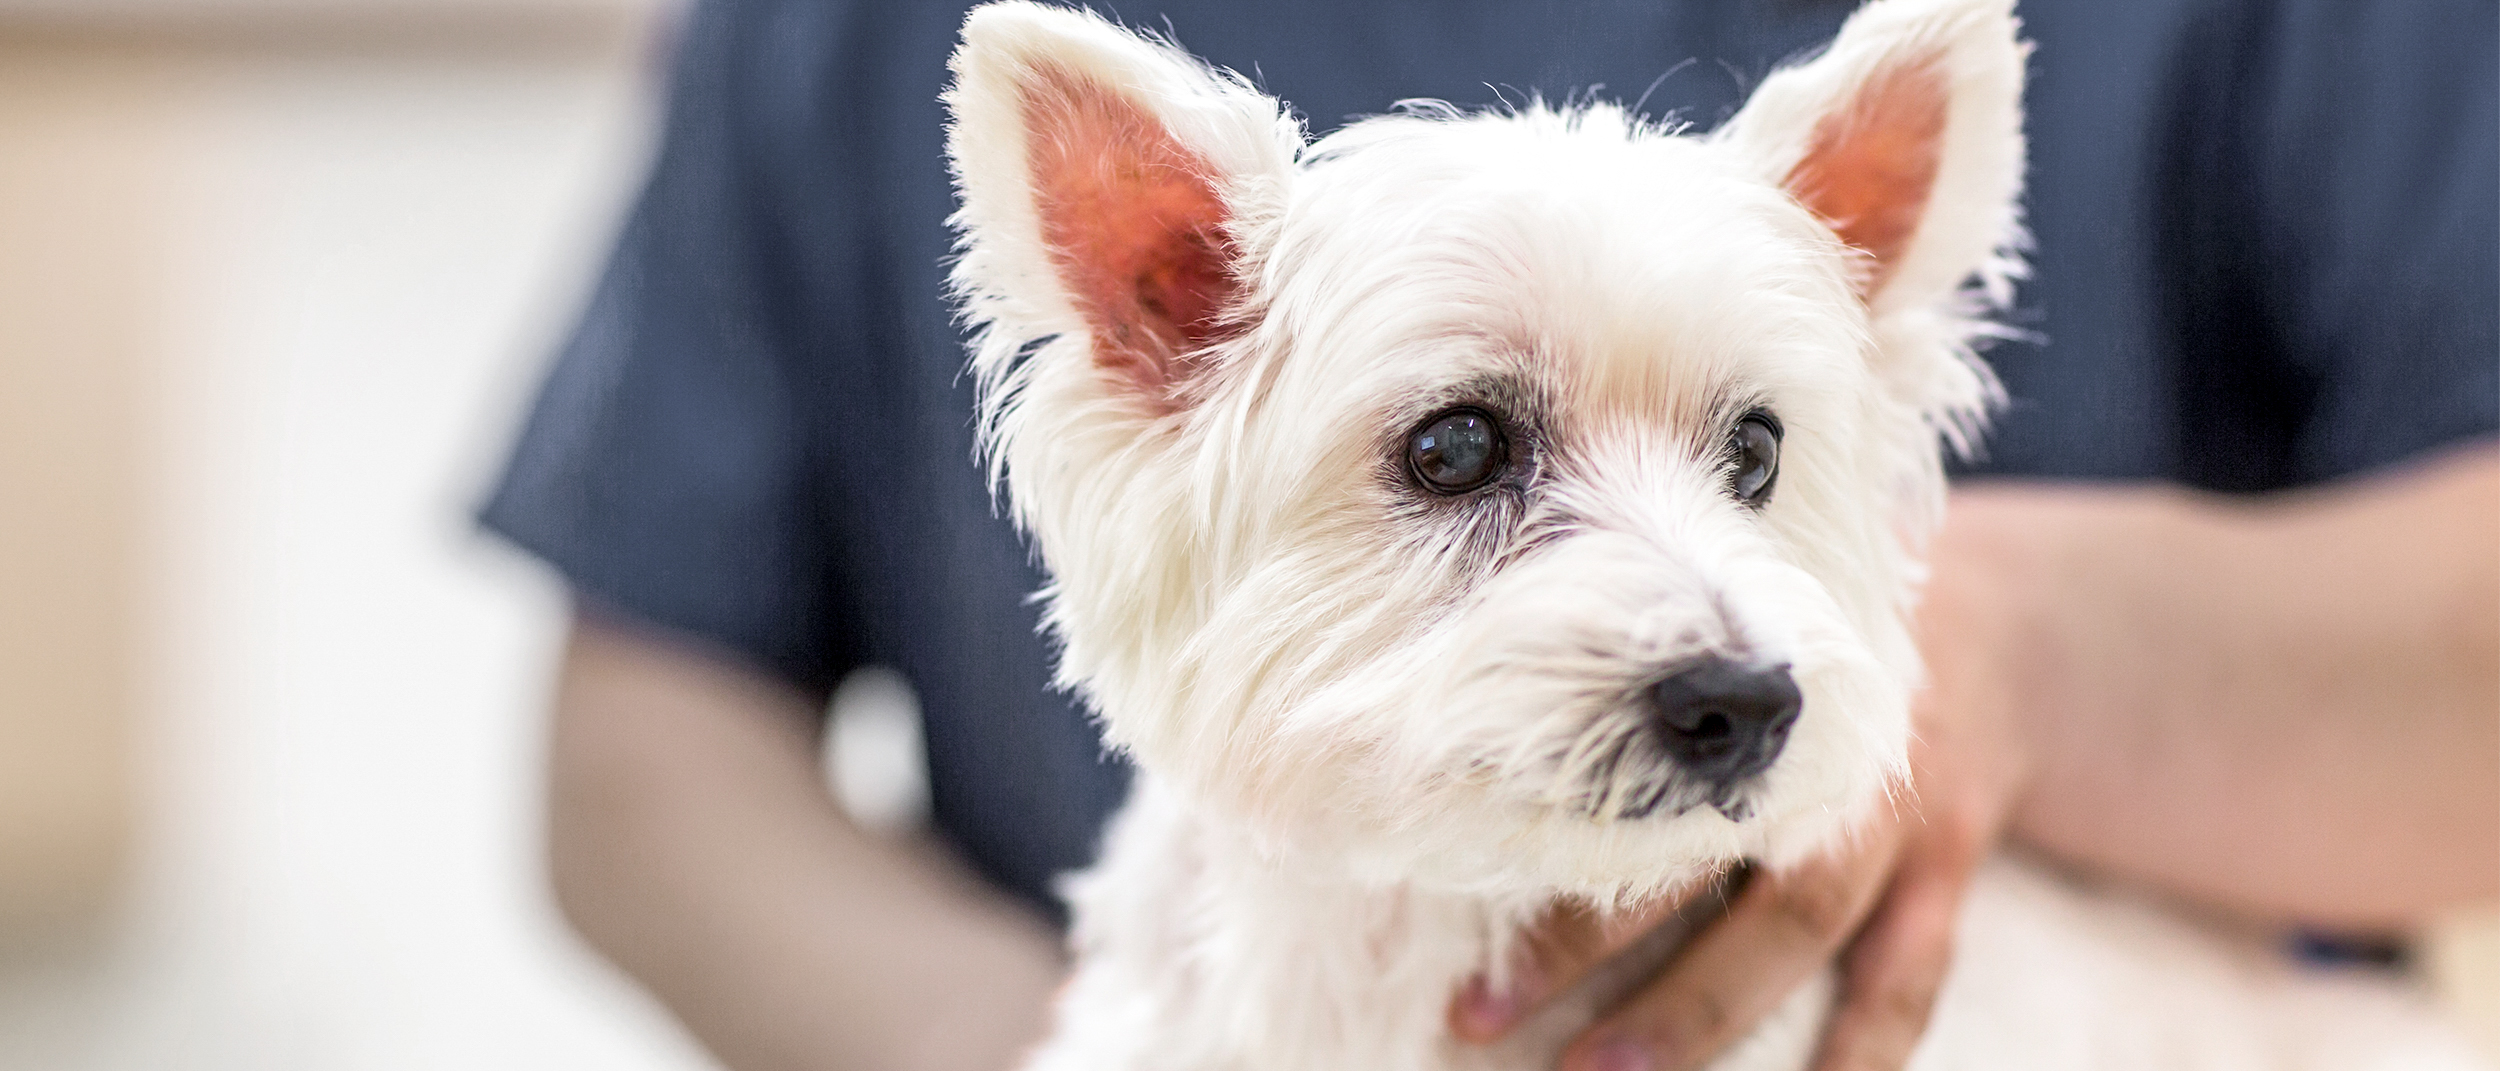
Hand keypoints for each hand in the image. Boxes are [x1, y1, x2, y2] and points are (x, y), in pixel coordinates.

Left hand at [1448, 492, 2041, 1070]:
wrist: (2001, 631)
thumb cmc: (1800, 644)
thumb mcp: (1730, 619)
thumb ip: (1632, 664)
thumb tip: (1453, 685)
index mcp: (1733, 689)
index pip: (1627, 763)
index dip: (1538, 829)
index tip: (1441, 876)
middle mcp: (1803, 745)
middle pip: (1690, 854)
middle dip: (1583, 943)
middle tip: (1481, 1012)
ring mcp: (1885, 811)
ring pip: (1793, 925)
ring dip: (1697, 1010)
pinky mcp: (1943, 867)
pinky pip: (1909, 975)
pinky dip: (1865, 1049)